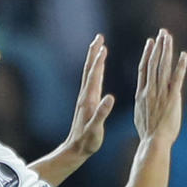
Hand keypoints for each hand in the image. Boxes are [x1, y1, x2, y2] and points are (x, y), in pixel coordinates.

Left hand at [61, 34, 114, 160]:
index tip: (103, 46)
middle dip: (94, 53)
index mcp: (89, 100)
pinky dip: (95, 70)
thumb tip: (110, 97)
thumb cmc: (87, 142)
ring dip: (94, 59)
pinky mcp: (86, 102)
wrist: (75, 150)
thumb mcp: (95, 129)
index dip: (98, 61)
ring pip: (89, 73)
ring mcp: (85, 98)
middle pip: (89, 69)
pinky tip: (98, 68)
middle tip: (99, 37)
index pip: (94, 76)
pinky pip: (91, 81)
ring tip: (99, 46)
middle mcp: (85, 96)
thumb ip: (102, 113)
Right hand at [132, 28, 186, 145]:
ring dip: (167, 50)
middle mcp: (150, 90)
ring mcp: (161, 93)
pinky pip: (177, 78)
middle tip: (163, 32)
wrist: (153, 142)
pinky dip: (180, 66)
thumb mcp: (140, 116)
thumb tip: (144, 101)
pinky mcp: (173, 98)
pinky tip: (184, 55)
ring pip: (163, 66)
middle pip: (154, 63)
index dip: (148, 54)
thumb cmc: (148, 134)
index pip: (144, 69)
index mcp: (141, 93)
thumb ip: (143, 104)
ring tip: (169, 37)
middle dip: (158, 46)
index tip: (151, 42)